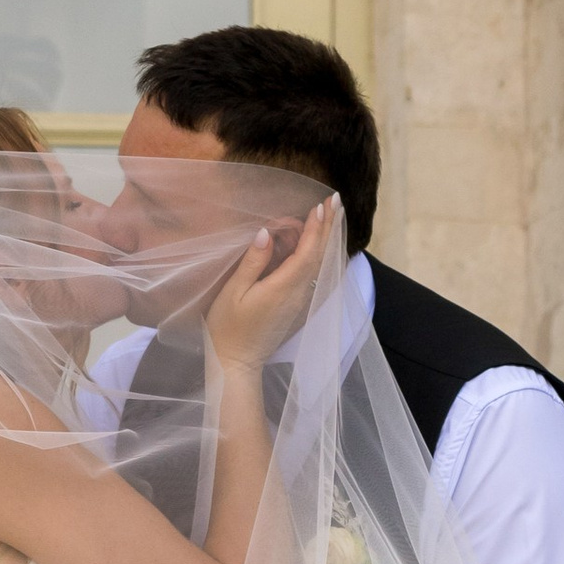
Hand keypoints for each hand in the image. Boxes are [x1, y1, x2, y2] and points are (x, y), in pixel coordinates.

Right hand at [202, 196, 338, 374]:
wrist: (237, 362)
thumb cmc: (228, 328)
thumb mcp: (234, 292)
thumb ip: (252, 262)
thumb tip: (266, 234)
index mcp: (283, 288)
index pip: (307, 252)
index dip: (315, 228)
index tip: (321, 206)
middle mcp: (298, 294)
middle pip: (320, 255)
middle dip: (328, 226)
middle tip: (334, 200)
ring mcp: (299, 301)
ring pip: (318, 264)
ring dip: (324, 238)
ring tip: (328, 215)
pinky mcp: (295, 305)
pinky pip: (312, 274)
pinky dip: (316, 253)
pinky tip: (315, 242)